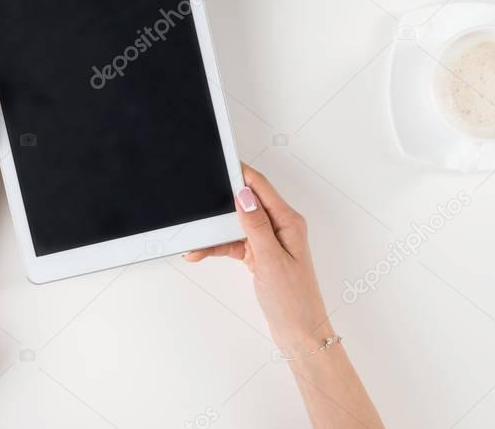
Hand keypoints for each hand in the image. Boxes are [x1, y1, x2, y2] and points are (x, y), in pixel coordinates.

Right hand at [185, 163, 332, 353]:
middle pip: (244, 203)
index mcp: (288, 222)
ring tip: (195, 241)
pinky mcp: (260, 255)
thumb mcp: (271, 260)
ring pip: (235, 225)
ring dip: (214, 232)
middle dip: (219, 204)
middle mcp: (279, 227)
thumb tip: (243, 194)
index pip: (260, 187)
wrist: (299, 333)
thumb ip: (255, 226)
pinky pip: (234, 242)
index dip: (239, 173)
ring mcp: (269, 241)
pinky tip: (201, 252)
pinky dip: (218, 247)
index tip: (219, 161)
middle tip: (198, 204)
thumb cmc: (294, 300)